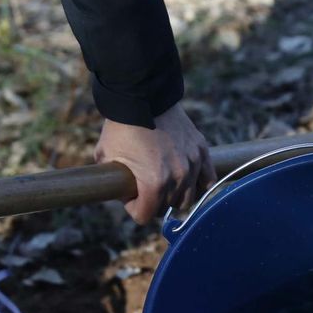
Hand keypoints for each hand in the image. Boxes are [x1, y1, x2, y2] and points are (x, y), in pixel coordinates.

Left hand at [95, 103, 213, 224]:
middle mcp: (177, 178)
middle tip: (143, 185)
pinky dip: (197, 184)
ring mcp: (192, 164)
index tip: (129, 193)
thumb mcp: (105, 158)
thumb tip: (120, 194)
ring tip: (163, 182)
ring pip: (187, 198)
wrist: (141, 96)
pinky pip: (206, 180)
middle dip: (153, 201)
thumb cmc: (120, 127)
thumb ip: (114, 182)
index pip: (144, 216)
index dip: (133, 207)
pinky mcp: (201, 151)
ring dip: (174, 195)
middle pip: (166, 208)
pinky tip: (186, 181)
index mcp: (154, 184)